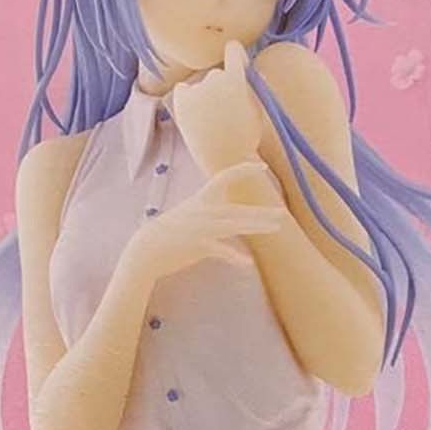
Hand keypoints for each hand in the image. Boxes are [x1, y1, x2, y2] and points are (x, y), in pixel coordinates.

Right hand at [120, 161, 285, 285]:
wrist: (148, 247)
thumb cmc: (172, 232)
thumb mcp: (192, 213)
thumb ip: (212, 210)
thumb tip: (230, 212)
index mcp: (202, 199)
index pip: (225, 177)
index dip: (243, 170)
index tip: (262, 166)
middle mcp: (204, 210)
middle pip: (239, 209)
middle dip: (262, 212)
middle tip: (282, 214)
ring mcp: (202, 227)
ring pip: (235, 224)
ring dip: (257, 225)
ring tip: (276, 228)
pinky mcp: (198, 244)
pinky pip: (221, 250)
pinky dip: (235, 257)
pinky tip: (248, 263)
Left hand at [171, 40, 264, 177]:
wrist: (228, 160)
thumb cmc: (246, 139)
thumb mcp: (257, 109)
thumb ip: (251, 87)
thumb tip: (249, 72)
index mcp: (237, 78)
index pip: (233, 50)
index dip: (235, 55)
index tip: (234, 59)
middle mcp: (216, 78)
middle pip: (217, 75)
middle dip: (221, 86)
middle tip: (224, 110)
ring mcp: (197, 89)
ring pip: (201, 85)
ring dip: (204, 95)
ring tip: (210, 120)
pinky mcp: (182, 101)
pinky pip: (183, 91)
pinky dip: (186, 98)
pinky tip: (193, 114)